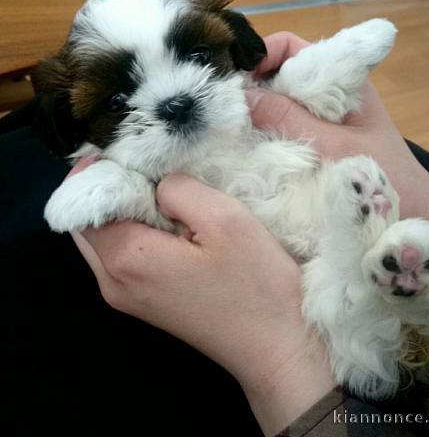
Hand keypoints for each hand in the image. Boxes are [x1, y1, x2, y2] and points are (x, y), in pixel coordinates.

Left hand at [71, 169, 333, 435]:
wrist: (276, 347)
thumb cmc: (256, 283)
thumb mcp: (224, 219)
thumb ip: (178, 189)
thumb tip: (159, 184)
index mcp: (126, 258)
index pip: (82, 203)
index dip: (99, 171)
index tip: (127, 149)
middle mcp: (113, 282)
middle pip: (86, 223)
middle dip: (106, 189)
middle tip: (145, 167)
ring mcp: (126, 298)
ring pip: (102, 240)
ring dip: (120, 210)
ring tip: (160, 191)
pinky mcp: (144, 304)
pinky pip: (121, 257)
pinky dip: (132, 231)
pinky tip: (168, 222)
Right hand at [249, 32, 428, 255]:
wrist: (418, 211)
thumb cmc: (385, 177)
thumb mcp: (334, 146)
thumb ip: (289, 119)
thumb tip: (240, 97)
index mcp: (344, 77)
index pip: (292, 47)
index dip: (259, 55)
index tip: (233, 81)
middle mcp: (331, 91)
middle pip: (280, 73)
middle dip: (252, 87)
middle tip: (227, 112)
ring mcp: (324, 116)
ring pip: (280, 101)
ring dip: (257, 112)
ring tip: (233, 130)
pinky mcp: (319, 139)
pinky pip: (285, 125)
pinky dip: (267, 131)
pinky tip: (252, 147)